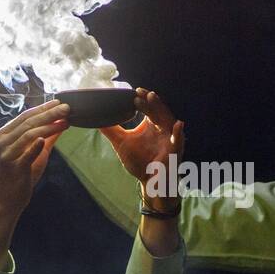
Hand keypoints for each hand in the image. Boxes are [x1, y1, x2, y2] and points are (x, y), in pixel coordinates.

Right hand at [0, 100, 69, 213]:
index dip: (43, 108)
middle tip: (66, 108)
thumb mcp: (37, 152)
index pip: (26, 116)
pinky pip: (25, 155)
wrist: (10, 200)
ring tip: (65, 122)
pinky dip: (35, 147)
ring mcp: (5, 155)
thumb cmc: (23, 174)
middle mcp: (2, 142)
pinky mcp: (13, 168)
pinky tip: (44, 139)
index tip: (60, 102)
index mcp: (5, 134)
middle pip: (28, 123)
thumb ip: (47, 137)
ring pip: (28, 135)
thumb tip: (62, 121)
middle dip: (49, 114)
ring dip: (48, 127)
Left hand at [100, 89, 185, 207]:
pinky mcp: (175, 152)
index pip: (149, 108)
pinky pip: (179, 142)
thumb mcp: (122, 143)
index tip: (134, 91)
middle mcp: (163, 129)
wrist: (150, 182)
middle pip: (158, 111)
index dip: (143, 99)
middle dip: (151, 101)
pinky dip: (178, 134)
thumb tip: (95, 118)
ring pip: (168, 120)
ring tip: (153, 97)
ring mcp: (171, 139)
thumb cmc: (140, 161)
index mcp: (153, 124)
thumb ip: (111, 130)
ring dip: (161, 109)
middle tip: (141, 92)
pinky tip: (178, 125)